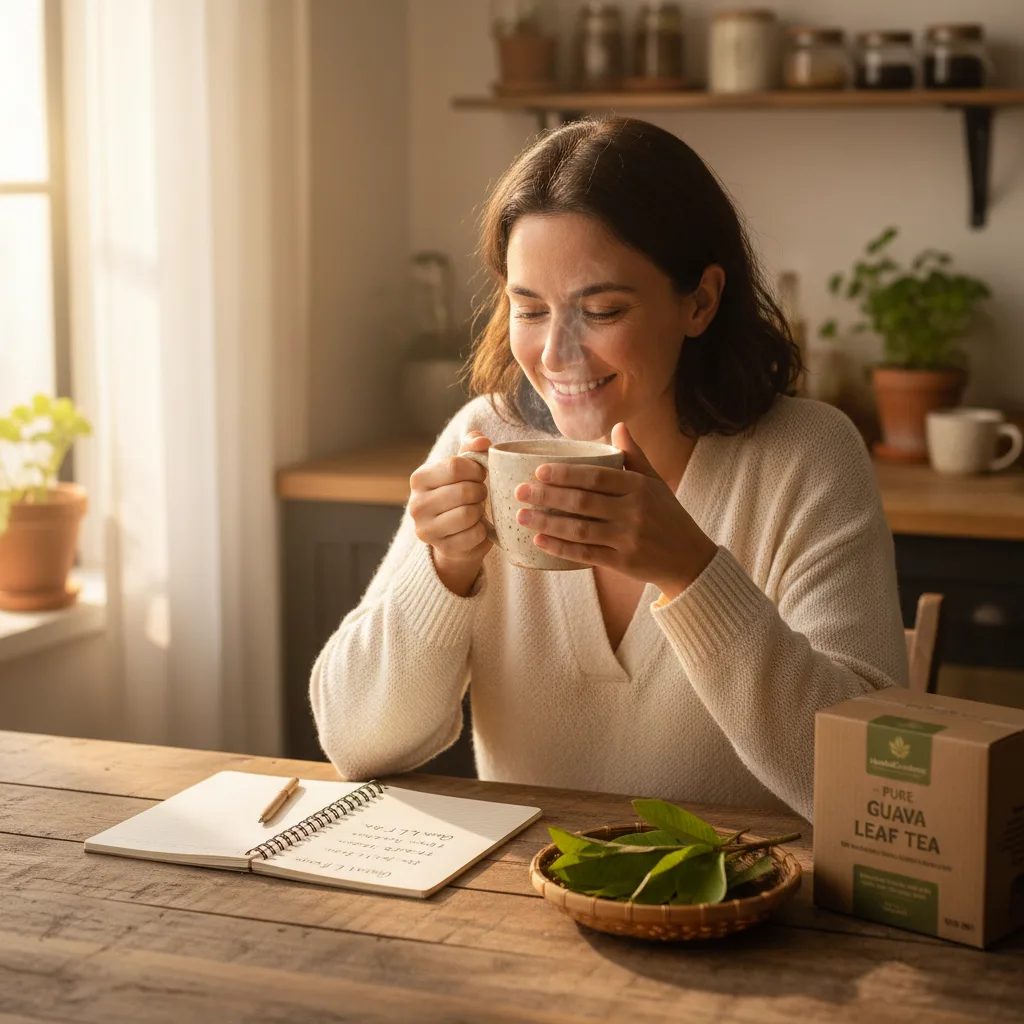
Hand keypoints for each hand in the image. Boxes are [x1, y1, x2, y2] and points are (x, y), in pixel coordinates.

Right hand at [408, 431, 491, 595]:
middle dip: (481, 491)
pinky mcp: (442, 548)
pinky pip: (474, 535)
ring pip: (468, 514)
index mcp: (419, 478)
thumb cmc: (460, 493)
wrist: (455, 534)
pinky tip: (477, 527)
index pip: (455, 467)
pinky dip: (483, 530)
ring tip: (477, 509)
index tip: (480, 474)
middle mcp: (416, 505)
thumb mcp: (464, 467)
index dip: (476, 469)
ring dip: (480, 511)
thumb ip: (472, 448)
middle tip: (481, 494)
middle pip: (463, 491)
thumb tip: (482, 442)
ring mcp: (426, 529)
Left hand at [513, 423, 716, 599]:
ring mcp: (628, 539)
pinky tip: (540, 541)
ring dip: (547, 522)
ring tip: (522, 516)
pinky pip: (586, 554)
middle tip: (519, 492)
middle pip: (582, 502)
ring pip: (580, 529)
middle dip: (547, 496)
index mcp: (639, 487)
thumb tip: (618, 426)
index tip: (538, 471)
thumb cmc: (667, 515)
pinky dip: (561, 548)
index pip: (596, 477)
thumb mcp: (655, 482)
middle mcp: (634, 511)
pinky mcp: (623, 563)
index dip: (566, 474)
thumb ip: (634, 456)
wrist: (689, 559)